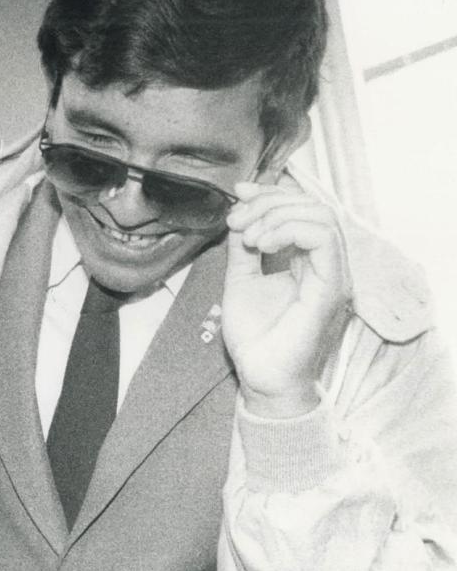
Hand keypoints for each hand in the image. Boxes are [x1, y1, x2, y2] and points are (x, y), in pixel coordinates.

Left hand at [222, 179, 351, 418]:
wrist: (261, 377)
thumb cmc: (255, 338)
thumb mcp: (242, 281)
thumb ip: (244, 248)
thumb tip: (240, 214)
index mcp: (307, 261)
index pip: (301, 209)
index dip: (271, 194)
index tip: (238, 193)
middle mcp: (326, 264)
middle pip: (312, 206)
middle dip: (269, 202)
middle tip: (237, 220)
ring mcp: (333, 274)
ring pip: (322, 216)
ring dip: (277, 216)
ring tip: (247, 237)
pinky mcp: (332, 287)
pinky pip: (324, 239)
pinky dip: (290, 230)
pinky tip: (262, 244)